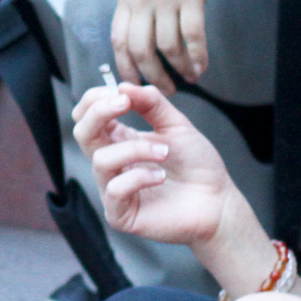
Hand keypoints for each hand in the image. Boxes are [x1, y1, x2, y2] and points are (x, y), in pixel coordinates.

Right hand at [73, 80, 280, 293]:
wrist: (218, 200)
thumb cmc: (196, 165)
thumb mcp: (176, 125)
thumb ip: (151, 103)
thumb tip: (122, 86)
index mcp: (120, 140)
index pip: (87, 116)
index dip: (96, 100)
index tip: (121, 94)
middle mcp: (113, 163)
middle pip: (82, 133)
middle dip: (99, 112)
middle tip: (125, 104)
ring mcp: (114, 189)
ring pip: (101, 160)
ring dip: (135, 149)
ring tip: (164, 152)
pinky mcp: (121, 214)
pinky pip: (115, 190)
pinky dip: (139, 177)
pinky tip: (160, 176)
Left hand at [113, 0, 230, 91]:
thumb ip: (139, 0)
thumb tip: (141, 33)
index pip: (118, 39)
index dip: (126, 67)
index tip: (134, 84)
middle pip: (140, 49)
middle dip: (152, 76)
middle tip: (165, 89)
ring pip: (167, 47)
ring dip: (180, 69)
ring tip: (189, 77)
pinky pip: (192, 35)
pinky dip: (197, 56)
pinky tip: (202, 65)